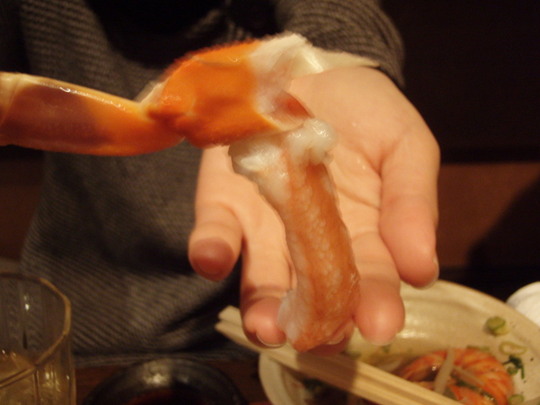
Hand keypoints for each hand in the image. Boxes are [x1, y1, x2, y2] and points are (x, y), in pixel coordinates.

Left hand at [188, 66, 439, 352]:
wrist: (310, 75)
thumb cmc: (366, 113)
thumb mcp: (405, 146)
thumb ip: (412, 202)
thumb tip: (423, 270)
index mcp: (363, 235)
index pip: (371, 278)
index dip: (376, 302)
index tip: (379, 324)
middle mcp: (310, 244)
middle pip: (313, 293)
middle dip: (315, 320)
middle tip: (316, 339)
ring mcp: (265, 227)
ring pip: (262, 280)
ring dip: (262, 306)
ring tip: (268, 325)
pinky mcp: (225, 202)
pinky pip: (217, 231)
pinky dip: (213, 247)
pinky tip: (213, 258)